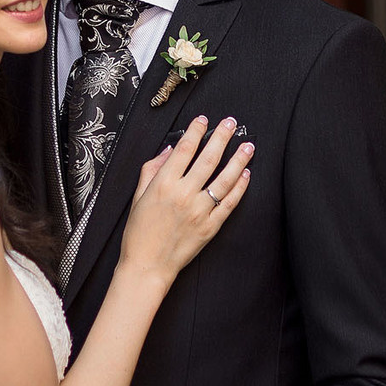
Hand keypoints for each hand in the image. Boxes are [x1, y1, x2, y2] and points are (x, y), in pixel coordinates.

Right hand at [117, 117, 250, 285]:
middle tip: (231, 123)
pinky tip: (245, 174)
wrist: (147, 266)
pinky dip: (240, 187)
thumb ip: (152, 169)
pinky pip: (229, 203)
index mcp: (163, 184)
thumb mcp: (138, 196)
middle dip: (222, 137)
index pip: (185, 149)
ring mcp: (199, 211)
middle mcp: (183, 194)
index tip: (203, 120)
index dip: (196, 131)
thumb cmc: (139, 232)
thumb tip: (169, 150)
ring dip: (238, 159)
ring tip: (247, 145)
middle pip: (208, 158)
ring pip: (224, 179)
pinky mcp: (210, 227)